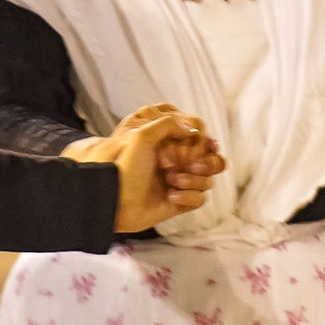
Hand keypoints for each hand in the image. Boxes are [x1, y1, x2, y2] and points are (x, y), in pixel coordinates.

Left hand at [63, 104, 224, 197]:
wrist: (114, 200)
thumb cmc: (123, 167)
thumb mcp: (142, 135)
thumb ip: (169, 123)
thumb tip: (193, 128)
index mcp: (166, 142)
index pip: (198, 136)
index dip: (202, 139)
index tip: (200, 142)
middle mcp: (175, 160)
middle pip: (210, 158)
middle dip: (206, 162)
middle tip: (192, 164)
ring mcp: (178, 180)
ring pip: (207, 179)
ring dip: (195, 179)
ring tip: (172, 180)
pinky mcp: (179, 200)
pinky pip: (199, 198)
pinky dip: (188, 196)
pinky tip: (171, 195)